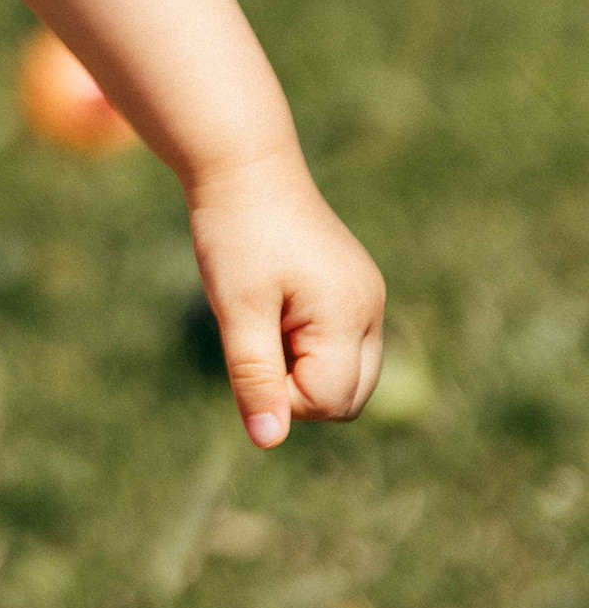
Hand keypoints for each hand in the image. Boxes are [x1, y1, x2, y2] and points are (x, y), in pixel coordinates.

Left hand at [186, 147, 384, 449]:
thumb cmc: (236, 235)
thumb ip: (255, 377)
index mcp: (349, 314)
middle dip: (297, 389)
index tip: (246, 351)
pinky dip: (306, 345)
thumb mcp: (237, 309)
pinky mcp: (354, 289)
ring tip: (265, 320)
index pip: (327, 401)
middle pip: (347, 398)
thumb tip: (268, 441)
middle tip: (256, 337)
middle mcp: (371, 309)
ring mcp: (367, 298)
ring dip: (302, 368)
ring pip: (346, 375)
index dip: (280, 396)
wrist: (243, 166)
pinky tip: (274, 306)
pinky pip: (339, 344)